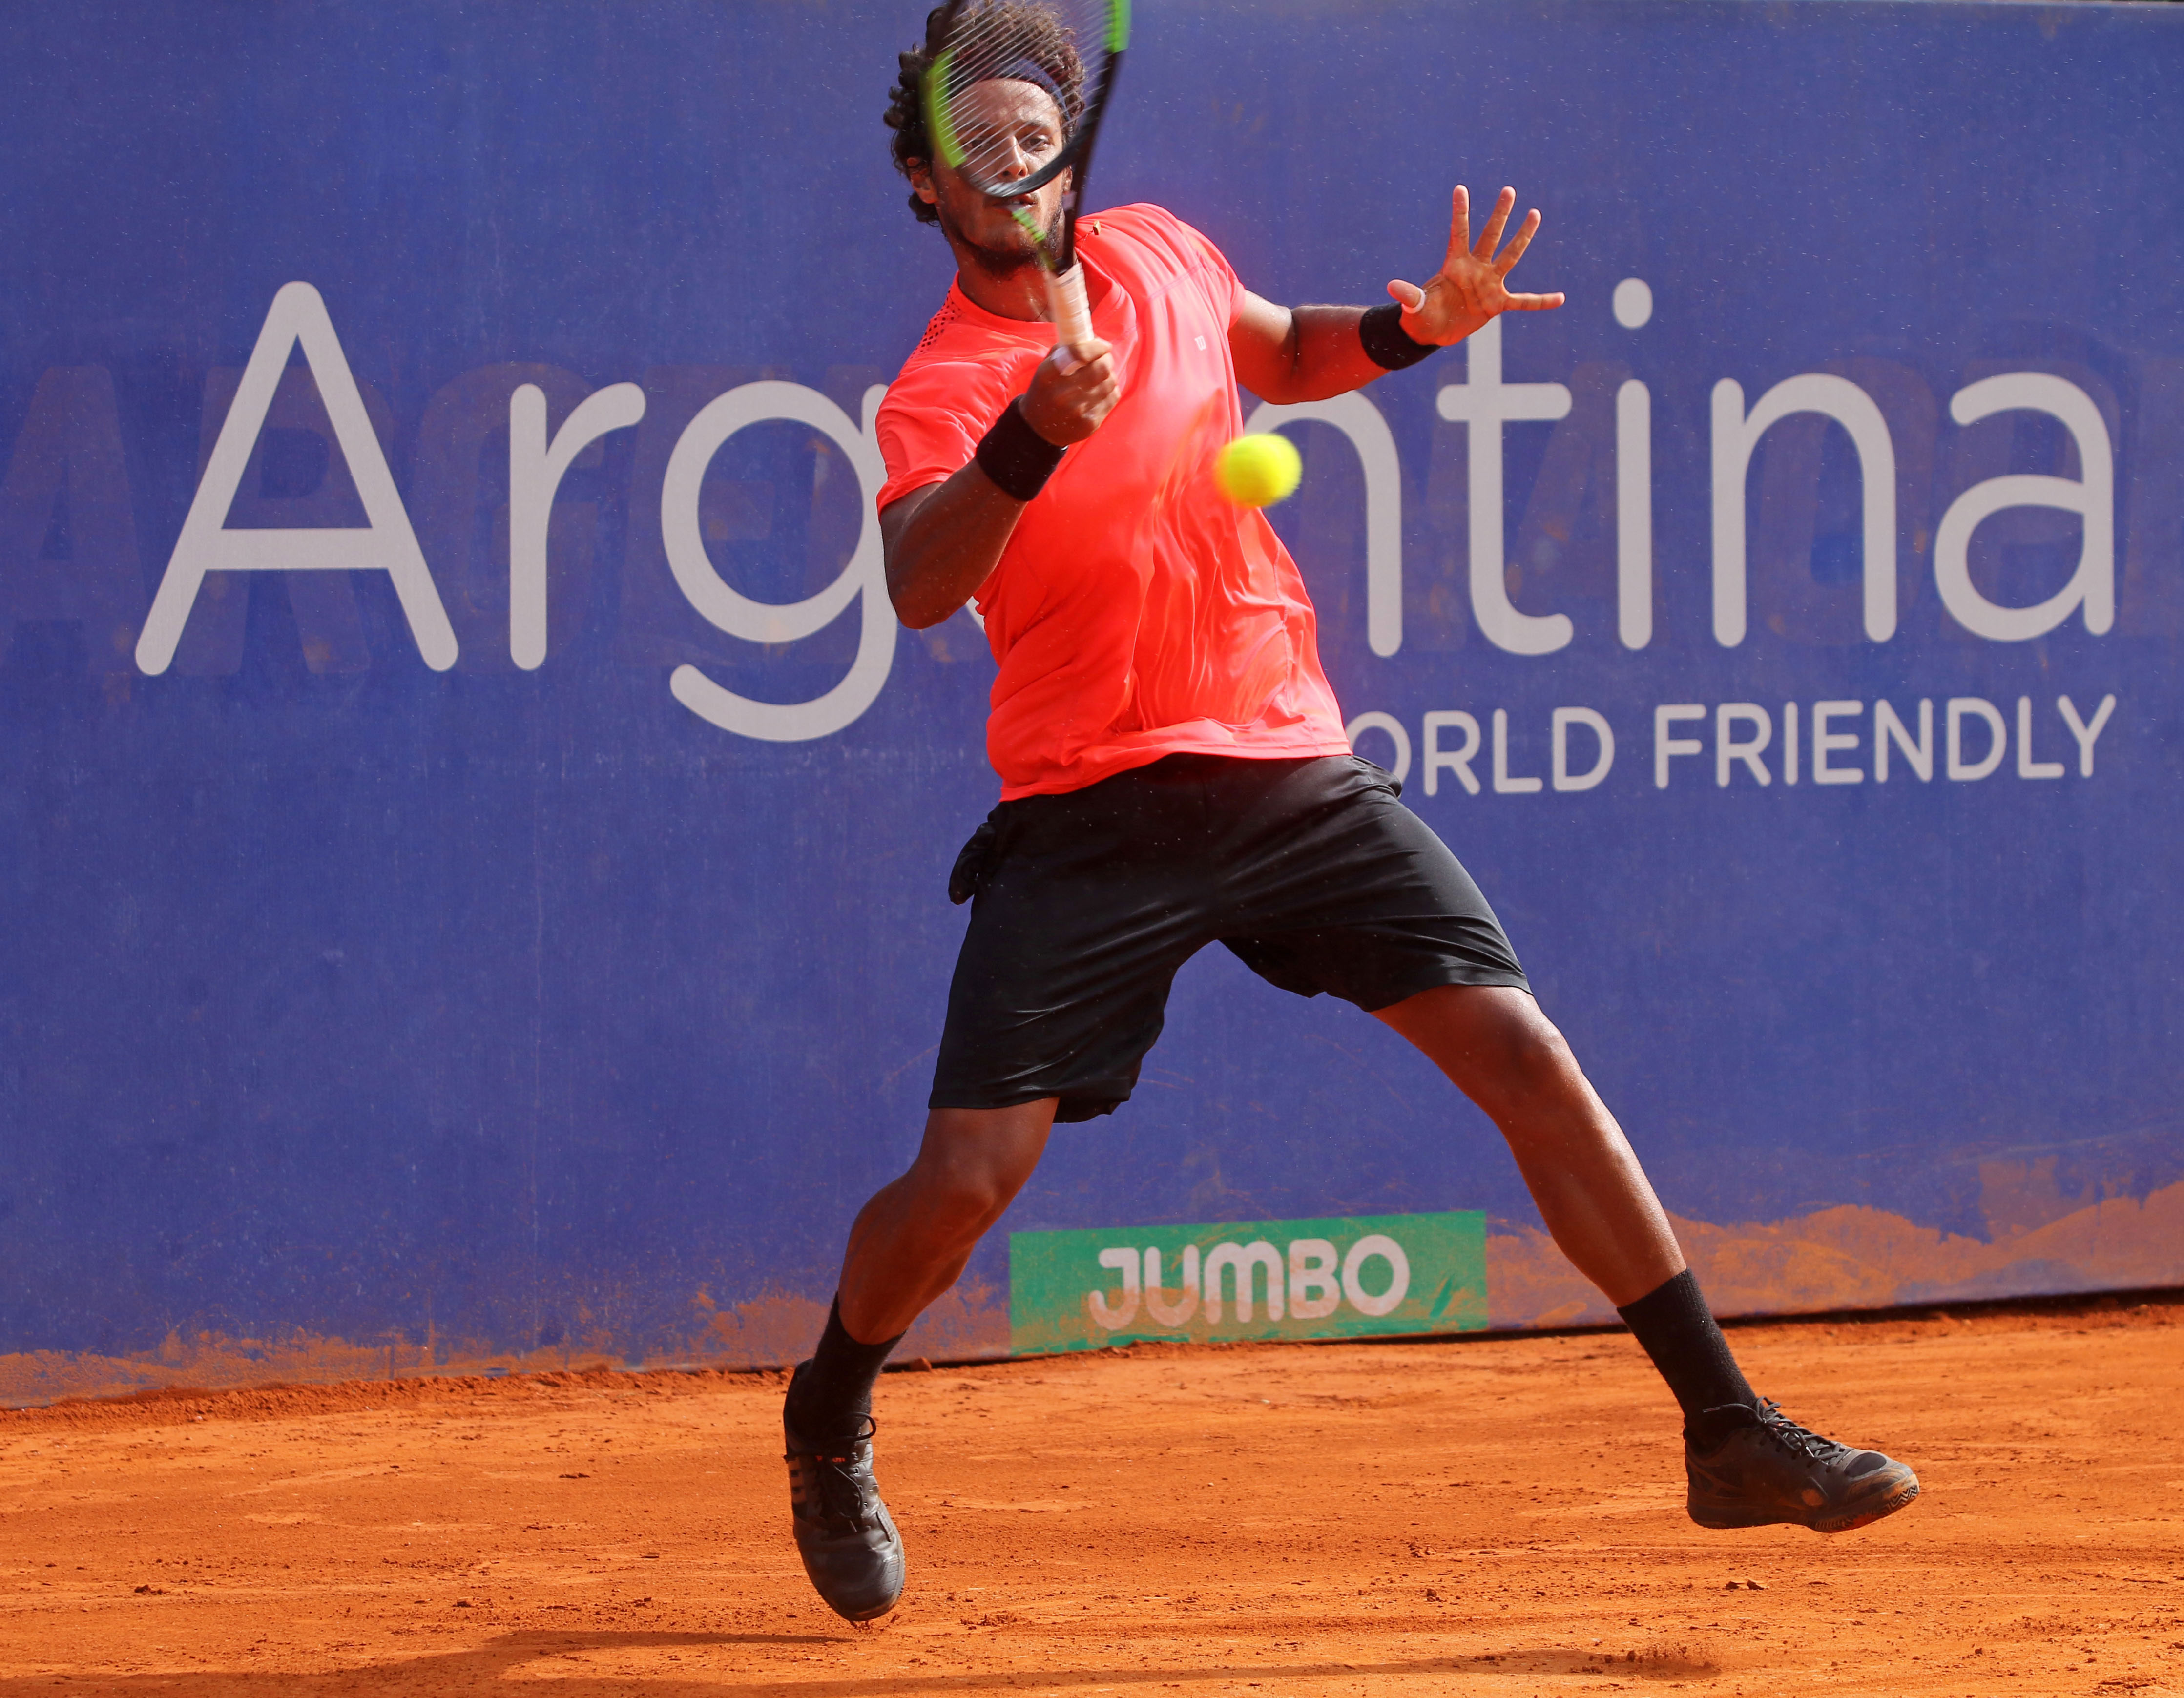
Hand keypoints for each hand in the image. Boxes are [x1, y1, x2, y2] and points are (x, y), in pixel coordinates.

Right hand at [1018, 338, 1118, 445]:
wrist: (1038, 429)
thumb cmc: (1045, 391)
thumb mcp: (1045, 368)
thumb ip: (1065, 350)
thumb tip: (1092, 338)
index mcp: (1048, 375)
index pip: (1079, 353)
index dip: (1096, 346)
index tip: (1104, 345)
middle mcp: (1062, 394)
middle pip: (1101, 368)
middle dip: (1107, 359)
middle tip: (1104, 358)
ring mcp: (1077, 411)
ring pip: (1110, 382)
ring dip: (1109, 375)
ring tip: (1101, 376)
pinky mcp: (1090, 423)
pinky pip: (1112, 398)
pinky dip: (1110, 391)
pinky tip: (1101, 391)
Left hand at [1386, 185, 1564, 345]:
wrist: (1432, 333)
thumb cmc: (1421, 316)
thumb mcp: (1414, 307)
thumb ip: (1409, 295)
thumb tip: (1392, 286)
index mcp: (1454, 265)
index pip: (1459, 232)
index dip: (1460, 212)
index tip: (1460, 188)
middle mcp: (1475, 269)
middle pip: (1490, 236)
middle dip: (1499, 214)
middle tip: (1508, 190)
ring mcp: (1488, 284)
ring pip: (1510, 256)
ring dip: (1523, 236)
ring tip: (1534, 214)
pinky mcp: (1496, 304)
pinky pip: (1524, 302)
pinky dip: (1541, 302)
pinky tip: (1560, 298)